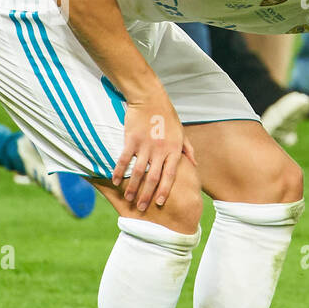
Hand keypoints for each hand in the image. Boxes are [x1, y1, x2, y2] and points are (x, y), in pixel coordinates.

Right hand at [114, 93, 195, 210]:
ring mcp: (145, 145)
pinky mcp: (131, 139)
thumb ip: (188, 150)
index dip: (164, 190)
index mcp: (174, 150)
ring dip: (133, 187)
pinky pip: (124, 159)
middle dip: (147, 195)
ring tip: (128, 199)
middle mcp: (160, 150)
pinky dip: (119, 171)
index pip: (170, 175)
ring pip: (138, 172)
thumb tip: (194, 164)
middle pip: (153, 178)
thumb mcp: (182, 133)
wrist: (150, 99)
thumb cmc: (167, 116)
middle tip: (141, 208)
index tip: (159, 203)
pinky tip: (114, 182)